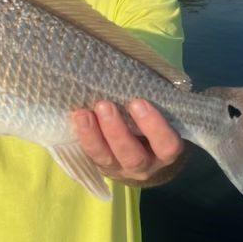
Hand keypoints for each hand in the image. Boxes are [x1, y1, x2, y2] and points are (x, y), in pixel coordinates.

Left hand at [72, 99, 187, 186]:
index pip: (166, 144)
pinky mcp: (101, 166)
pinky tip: (76, 117)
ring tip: (83, 113)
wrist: (142, 151)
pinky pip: (90, 155)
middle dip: (117, 131)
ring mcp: (120, 169)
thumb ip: (156, 102)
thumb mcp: (162, 116)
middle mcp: (145, 165)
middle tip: (105, 105)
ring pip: (106, 158)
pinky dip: (82, 137)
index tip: (138, 102)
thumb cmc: (154, 123)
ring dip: (93, 135)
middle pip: (133, 156)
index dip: (154, 126)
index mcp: (165, 152)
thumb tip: (138, 72)